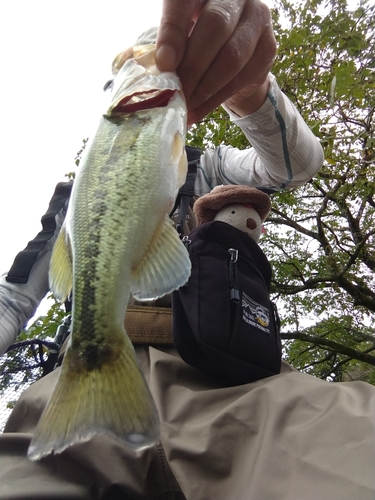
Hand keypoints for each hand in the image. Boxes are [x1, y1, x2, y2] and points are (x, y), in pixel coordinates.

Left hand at [156, 0, 275, 124]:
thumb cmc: (198, 42)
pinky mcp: (268, 47)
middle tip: (175, 94)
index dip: (174, 30)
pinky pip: (241, 77)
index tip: (164, 63)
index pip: (186, 0)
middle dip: (192, 67)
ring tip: (185, 107)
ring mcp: (257, 18)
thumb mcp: (179, 37)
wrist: (235, 57)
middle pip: (215, 27)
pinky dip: (215, 99)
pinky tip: (198, 112)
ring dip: (205, 88)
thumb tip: (156, 67)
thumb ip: (169, 44)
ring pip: (232, 56)